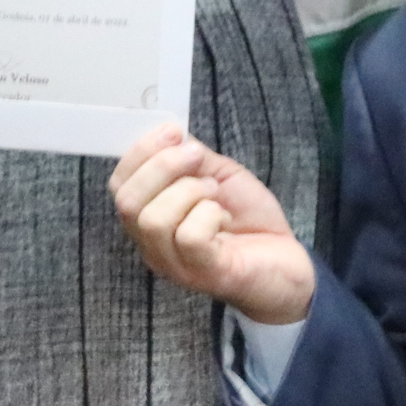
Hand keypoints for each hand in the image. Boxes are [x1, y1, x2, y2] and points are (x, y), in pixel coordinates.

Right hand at [108, 122, 315, 324]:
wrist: (286, 259)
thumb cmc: (248, 219)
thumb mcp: (217, 175)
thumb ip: (191, 158)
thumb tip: (172, 135)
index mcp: (149, 219)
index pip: (119, 186)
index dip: (140, 152)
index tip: (172, 131)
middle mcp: (153, 246)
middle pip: (128, 202)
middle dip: (162, 166)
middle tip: (197, 156)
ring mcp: (176, 264)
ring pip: (154, 220)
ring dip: (189, 191)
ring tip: (213, 191)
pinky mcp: (205, 274)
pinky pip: (189, 237)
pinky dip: (209, 214)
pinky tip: (223, 216)